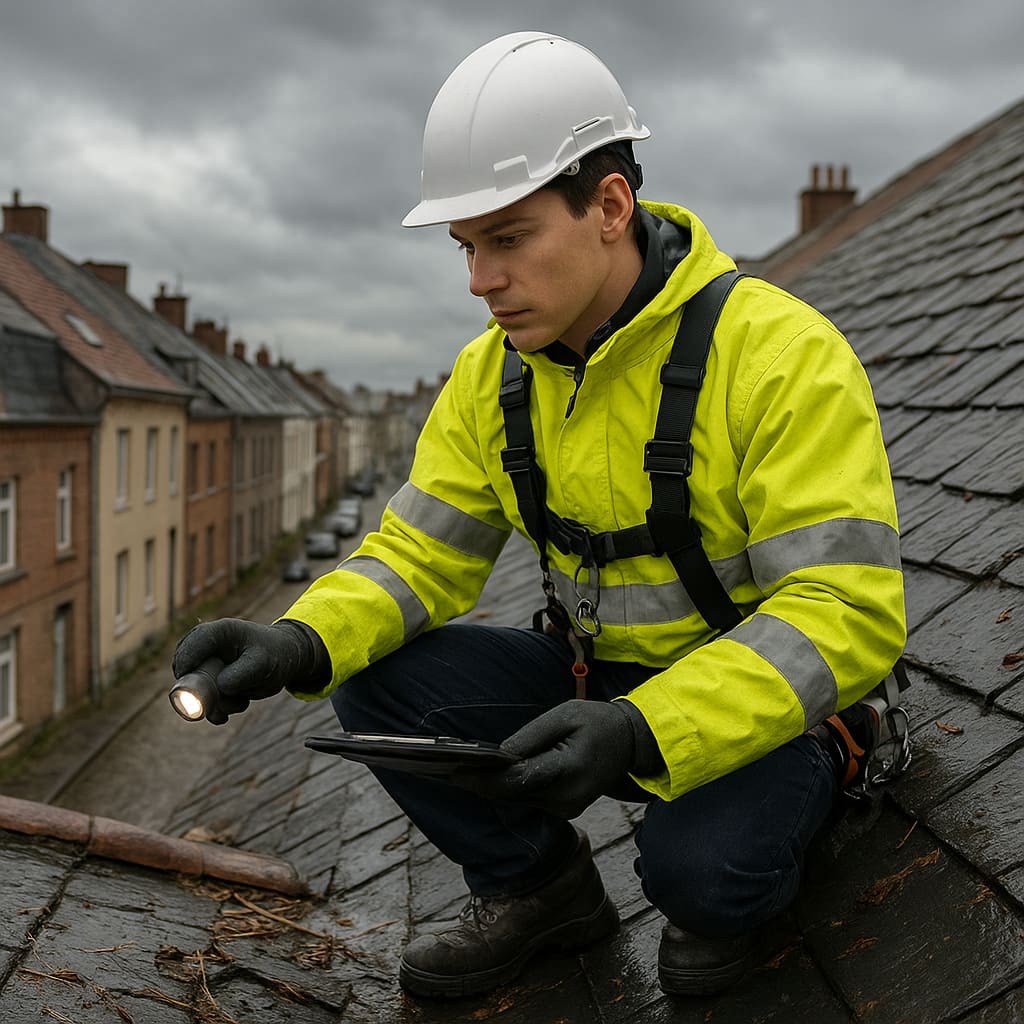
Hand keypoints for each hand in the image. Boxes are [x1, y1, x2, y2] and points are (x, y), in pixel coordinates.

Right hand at [172, 618, 322, 722]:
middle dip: (201, 693)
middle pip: (185, 671)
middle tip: (224, 703)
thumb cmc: (275, 655)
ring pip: (194, 689)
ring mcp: (207, 661)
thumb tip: (220, 687)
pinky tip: (238, 706)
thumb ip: (241, 675)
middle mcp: (208, 644)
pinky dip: (217, 708)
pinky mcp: (210, 676)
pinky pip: (203, 698)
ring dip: (215, 702)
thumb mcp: (263, 664)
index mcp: (219, 631)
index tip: (193, 690)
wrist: (285, 658)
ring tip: (242, 700)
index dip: (186, 668)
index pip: (189, 647)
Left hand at [454, 701, 640, 818]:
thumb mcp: (564, 715)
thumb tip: (498, 754)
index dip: (483, 779)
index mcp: (568, 771)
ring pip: (518, 800)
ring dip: (492, 787)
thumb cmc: (597, 722)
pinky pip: (529, 799)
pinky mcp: (564, 809)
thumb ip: (530, 737)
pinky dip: (509, 788)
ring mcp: (566, 808)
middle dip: (480, 784)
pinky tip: (489, 775)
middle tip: (446, 771)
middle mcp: (566, 798)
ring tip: (461, 771)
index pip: (517, 781)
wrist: (630, 743)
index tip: (455, 772)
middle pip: (512, 795)